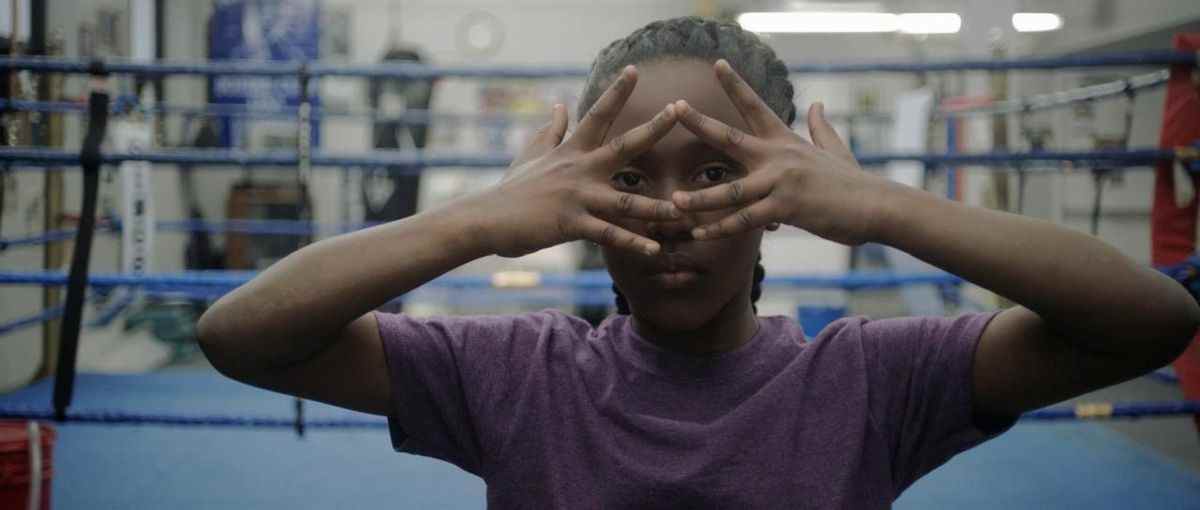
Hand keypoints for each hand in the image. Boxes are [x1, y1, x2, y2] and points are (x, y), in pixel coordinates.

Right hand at [478, 66, 680, 257]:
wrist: (486, 218)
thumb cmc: (512, 188)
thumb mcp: (531, 154)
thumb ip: (551, 130)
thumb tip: (560, 104)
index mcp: (571, 151)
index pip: (597, 114)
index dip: (616, 92)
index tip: (635, 69)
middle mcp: (579, 169)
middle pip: (623, 145)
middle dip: (653, 128)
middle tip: (679, 110)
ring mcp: (577, 197)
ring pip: (626, 201)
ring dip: (657, 207)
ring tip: (684, 209)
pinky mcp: (571, 224)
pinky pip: (609, 235)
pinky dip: (633, 243)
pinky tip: (655, 249)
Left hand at [671, 60, 890, 245]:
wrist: (876, 206)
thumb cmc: (853, 182)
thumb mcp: (835, 149)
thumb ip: (820, 127)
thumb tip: (818, 104)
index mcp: (785, 141)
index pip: (756, 107)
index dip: (736, 85)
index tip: (717, 64)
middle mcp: (778, 156)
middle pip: (731, 137)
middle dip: (700, 123)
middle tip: (674, 108)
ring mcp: (781, 181)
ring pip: (731, 191)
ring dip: (701, 198)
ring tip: (673, 201)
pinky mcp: (787, 207)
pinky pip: (746, 221)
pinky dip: (722, 229)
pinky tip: (700, 235)